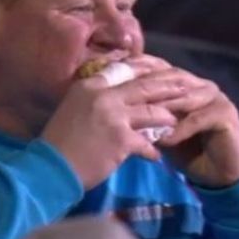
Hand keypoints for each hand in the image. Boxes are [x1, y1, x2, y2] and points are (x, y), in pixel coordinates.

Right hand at [42, 60, 181, 188]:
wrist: (50, 167)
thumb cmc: (59, 141)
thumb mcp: (73, 108)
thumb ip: (95, 99)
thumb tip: (117, 96)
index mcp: (90, 85)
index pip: (126, 70)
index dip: (148, 70)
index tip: (163, 72)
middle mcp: (103, 95)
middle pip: (145, 86)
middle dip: (169, 87)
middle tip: (187, 87)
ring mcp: (114, 116)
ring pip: (151, 113)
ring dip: (167, 119)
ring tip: (175, 124)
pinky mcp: (121, 139)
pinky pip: (147, 142)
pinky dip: (153, 150)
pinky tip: (156, 156)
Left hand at [128, 56, 238, 187]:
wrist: (216, 173)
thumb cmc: (184, 149)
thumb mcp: (158, 129)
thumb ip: (143, 114)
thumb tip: (114, 105)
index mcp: (184, 82)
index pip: (160, 67)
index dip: (139, 69)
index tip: (115, 75)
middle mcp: (200, 84)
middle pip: (172, 77)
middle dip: (147, 86)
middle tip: (124, 95)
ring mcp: (215, 97)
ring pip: (184, 96)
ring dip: (162, 107)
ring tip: (141, 118)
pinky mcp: (226, 114)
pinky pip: (198, 119)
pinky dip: (180, 129)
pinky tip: (164, 139)